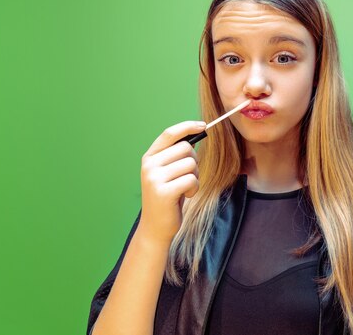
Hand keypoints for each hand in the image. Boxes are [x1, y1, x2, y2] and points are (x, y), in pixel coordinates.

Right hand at [138, 121, 205, 244]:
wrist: (156, 227)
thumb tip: (195, 134)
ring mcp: (154, 178)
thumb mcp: (169, 172)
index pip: (169, 134)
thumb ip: (176, 155)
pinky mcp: (163, 192)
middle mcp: (149, 165)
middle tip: (188, 176)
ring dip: (195, 177)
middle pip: (186, 148)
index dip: (187, 127)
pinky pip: (191, 179)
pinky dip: (194, 187)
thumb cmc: (168, 197)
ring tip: (185, 188)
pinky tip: (186, 195)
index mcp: (149, 157)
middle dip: (194, 161)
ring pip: (191, 164)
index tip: (203, 125)